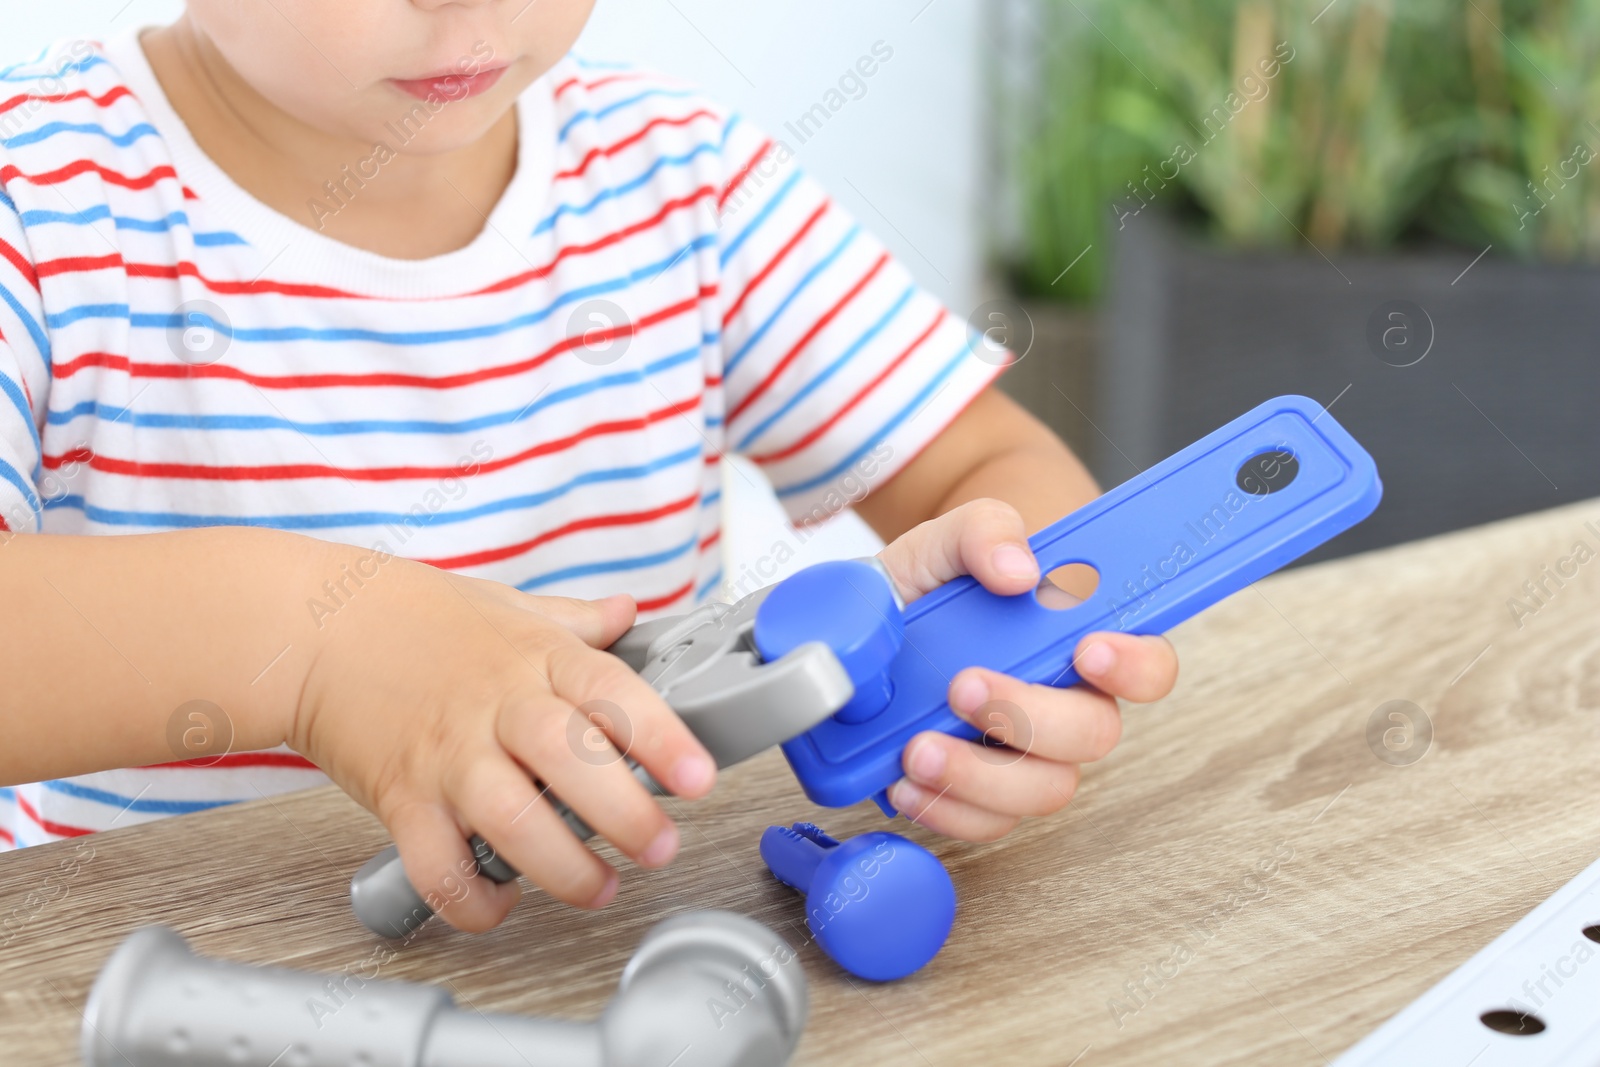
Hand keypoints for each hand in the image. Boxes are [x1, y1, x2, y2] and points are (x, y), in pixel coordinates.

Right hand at [290, 547, 714, 930]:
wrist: (314, 628)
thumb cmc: (416, 619)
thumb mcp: (508, 606)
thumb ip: (575, 620)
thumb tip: (630, 612)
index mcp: (535, 657)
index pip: (612, 690)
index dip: (661, 736)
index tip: (696, 776)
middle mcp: (496, 707)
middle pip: (570, 759)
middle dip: (624, 813)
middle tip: (661, 846)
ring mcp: (448, 756)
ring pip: (511, 819)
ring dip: (561, 866)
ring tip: (599, 888)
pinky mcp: (402, 799)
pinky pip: (438, 864)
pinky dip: (471, 898)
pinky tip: (503, 903)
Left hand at [875, 499, 1178, 840]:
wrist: (872, 619)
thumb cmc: (935, 578)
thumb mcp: (947, 538)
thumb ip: (986, 529)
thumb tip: (1018, 568)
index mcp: (1081, 641)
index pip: (1149, 663)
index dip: (1134, 665)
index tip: (1087, 650)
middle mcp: (1065, 705)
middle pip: (1094, 735)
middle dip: (1031, 717)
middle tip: (962, 686)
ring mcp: (1025, 754)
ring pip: (1043, 791)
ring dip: (982, 777)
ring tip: (916, 748)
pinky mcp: (979, 792)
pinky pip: (985, 824)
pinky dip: (945, 810)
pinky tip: (902, 782)